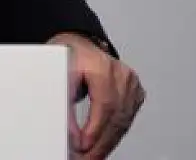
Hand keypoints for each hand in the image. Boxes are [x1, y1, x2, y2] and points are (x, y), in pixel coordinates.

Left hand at [50, 32, 144, 158]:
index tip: (83, 145)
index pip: (105, 103)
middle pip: (116, 116)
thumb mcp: (59, 76)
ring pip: (123, 121)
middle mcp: (121, 74)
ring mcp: (131, 83)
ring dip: (108, 143)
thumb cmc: (68, 57)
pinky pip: (127, 119)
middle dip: (100, 143)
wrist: (79, 45)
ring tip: (92, 156)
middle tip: (86, 157)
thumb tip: (71, 135)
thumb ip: (64, 105)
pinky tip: (104, 145)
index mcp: (102, 66)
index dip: (95, 128)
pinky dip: (114, 134)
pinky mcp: (135, 92)